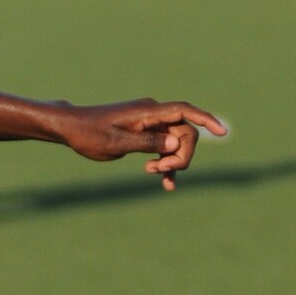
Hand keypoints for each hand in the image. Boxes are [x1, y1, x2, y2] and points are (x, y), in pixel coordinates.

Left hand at [57, 98, 227, 190]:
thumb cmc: (90, 134)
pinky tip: (165, 183)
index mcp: (148, 112)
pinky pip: (163, 147)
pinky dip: (165, 162)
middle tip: (158, 171)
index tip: (223, 132)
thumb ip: (147, 142)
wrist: (71, 128)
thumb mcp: (117, 143)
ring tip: (153, 174)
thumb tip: (176, 141)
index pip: (185, 111)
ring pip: (175, 142)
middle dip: (180, 154)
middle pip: (184, 132)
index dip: (206, 119)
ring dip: (172, 161)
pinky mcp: (144, 133)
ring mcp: (149, 123)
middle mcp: (152, 114)